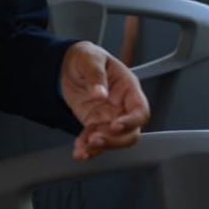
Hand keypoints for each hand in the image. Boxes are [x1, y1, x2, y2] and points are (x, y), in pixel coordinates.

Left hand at [60, 41, 150, 159]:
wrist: (69, 64)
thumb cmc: (87, 57)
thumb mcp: (90, 59)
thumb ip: (95, 75)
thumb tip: (99, 93)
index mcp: (128, 88)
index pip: (140, 110)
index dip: (132, 121)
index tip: (116, 125)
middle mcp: (122, 105)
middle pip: (130, 132)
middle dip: (115, 140)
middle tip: (96, 140)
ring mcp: (109, 117)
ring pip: (114, 140)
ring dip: (100, 148)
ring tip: (83, 148)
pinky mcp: (95, 124)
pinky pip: (95, 140)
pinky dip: (87, 148)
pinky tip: (79, 151)